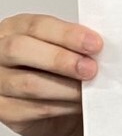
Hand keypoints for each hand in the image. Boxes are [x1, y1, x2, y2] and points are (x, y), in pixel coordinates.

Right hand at [0, 14, 101, 135]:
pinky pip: (32, 109)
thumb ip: (76, 45)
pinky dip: (61, 107)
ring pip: (28, 83)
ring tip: (90, 90)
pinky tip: (78, 104)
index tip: (95, 44)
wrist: (55, 107)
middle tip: (90, 69)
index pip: (36, 26)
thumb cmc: (59, 71)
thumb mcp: (66, 49)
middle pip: (20, 49)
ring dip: (66, 88)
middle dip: (60, 59)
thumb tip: (98, 47)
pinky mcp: (3, 109)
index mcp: (15, 28)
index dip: (67, 34)